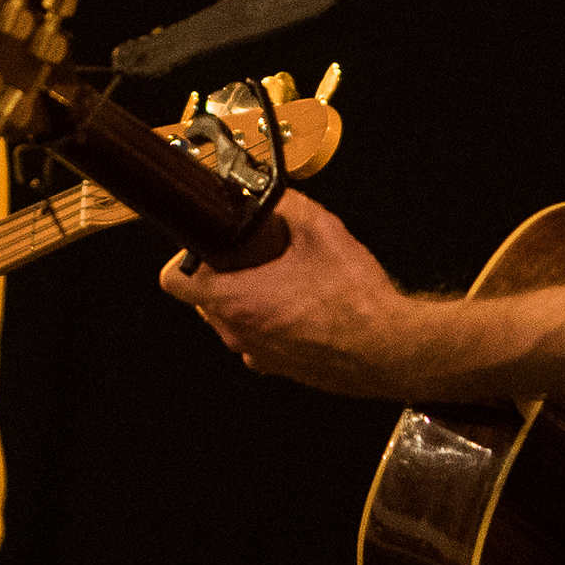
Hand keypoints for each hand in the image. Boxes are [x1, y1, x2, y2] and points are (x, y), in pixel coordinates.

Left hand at [158, 190, 427, 397]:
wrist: (389, 348)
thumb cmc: (355, 299)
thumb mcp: (321, 231)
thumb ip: (287, 205)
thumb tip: (272, 195)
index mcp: (236, 300)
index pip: (175, 281)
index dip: (185, 257)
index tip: (208, 247)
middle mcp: (239, 333)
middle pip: (203, 300)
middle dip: (222, 275)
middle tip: (255, 256)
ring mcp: (258, 355)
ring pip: (231, 321)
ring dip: (247, 300)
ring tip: (284, 280)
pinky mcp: (280, 368)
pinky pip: (258, 340)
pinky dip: (269, 322)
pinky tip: (301, 306)